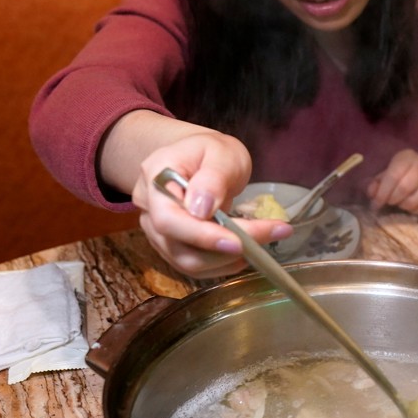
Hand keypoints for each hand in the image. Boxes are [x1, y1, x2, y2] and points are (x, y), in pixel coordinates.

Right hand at [129, 132, 292, 277]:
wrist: (197, 159)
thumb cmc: (210, 152)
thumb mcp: (221, 152)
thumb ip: (213, 177)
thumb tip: (201, 209)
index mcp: (155, 177)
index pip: (168, 218)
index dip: (201, 235)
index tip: (238, 242)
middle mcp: (149, 208)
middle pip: (177, 245)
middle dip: (223, 250)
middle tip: (269, 236)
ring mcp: (156, 230)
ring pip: (187, 261)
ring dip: (227, 259)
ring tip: (261, 242)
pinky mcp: (171, 246)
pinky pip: (194, 265)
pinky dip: (223, 263)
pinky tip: (245, 251)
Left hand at [365, 149, 417, 214]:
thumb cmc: (401, 174)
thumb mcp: (386, 174)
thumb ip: (376, 184)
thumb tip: (373, 194)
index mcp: (407, 157)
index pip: (393, 176)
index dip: (383, 193)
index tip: (376, 204)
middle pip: (405, 188)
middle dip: (393, 200)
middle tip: (389, 203)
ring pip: (415, 200)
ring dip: (404, 206)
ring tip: (401, 203)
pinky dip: (416, 211)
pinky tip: (412, 206)